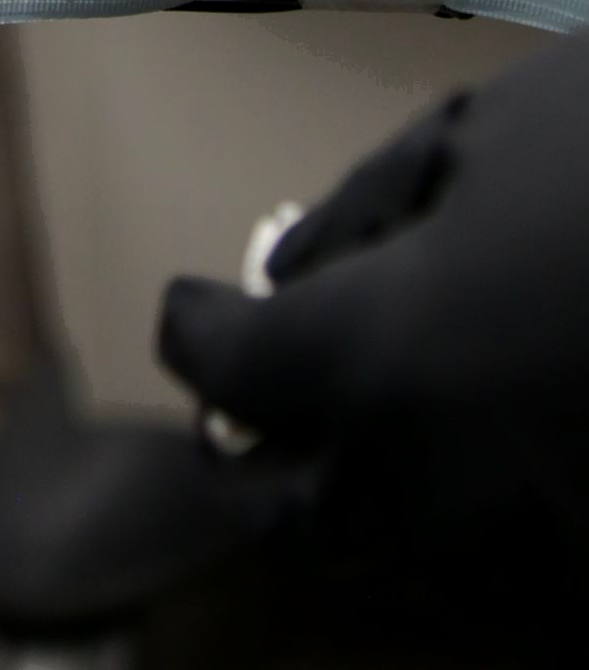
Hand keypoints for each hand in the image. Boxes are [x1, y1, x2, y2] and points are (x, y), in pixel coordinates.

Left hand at [0, 30, 588, 635]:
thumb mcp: (474, 135)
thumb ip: (357, 212)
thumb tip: (277, 269)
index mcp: (372, 361)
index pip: (224, 368)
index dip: (194, 327)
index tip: (188, 305)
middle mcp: (428, 481)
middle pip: (289, 511)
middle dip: (256, 452)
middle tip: (245, 397)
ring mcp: (525, 543)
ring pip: (393, 559)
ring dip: (357, 500)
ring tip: (355, 428)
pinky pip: (501, 578)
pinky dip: (465, 533)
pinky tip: (476, 467)